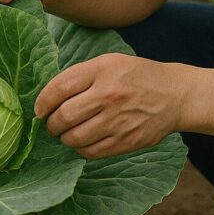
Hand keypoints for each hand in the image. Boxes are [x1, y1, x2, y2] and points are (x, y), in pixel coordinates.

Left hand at [35, 53, 185, 158]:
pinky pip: (90, 152)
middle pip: (63, 117)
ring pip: (73, 138)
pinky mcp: (125, 141)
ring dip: (64, 138)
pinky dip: (80, 148)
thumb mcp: (110, 62)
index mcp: (102, 70)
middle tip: (51, 123)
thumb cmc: (137, 76)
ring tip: (66, 132)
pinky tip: (83, 140)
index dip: (42, 102)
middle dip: (50, 123)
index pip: (59, 88)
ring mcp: (117, 120)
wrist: (174, 95)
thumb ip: (81, 75)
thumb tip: (48, 97)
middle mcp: (109, 95)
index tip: (39, 108)